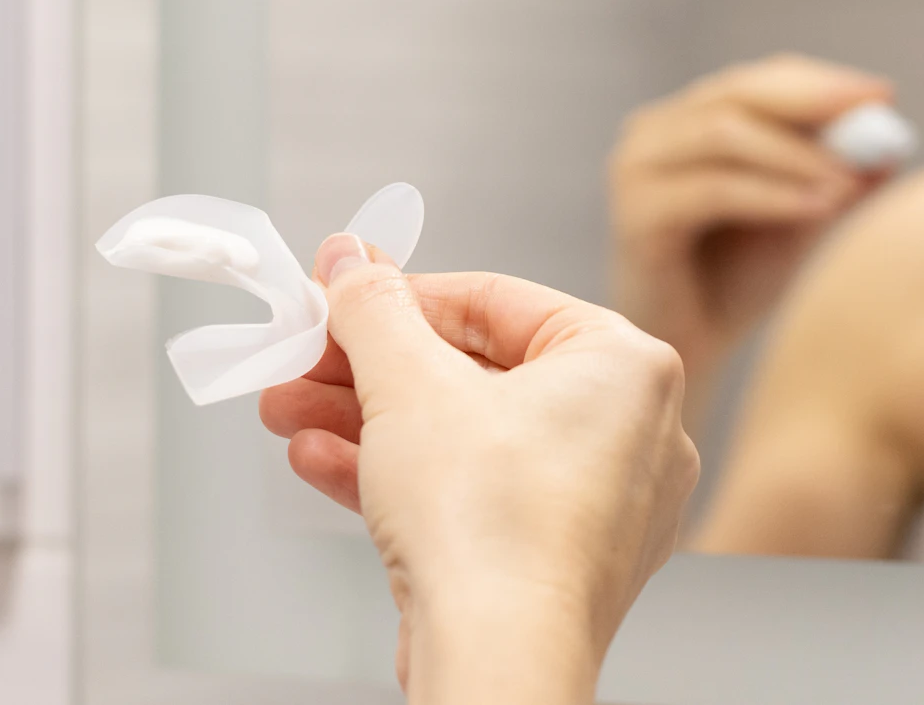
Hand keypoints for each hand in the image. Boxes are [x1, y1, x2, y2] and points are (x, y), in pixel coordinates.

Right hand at [260, 241, 699, 704]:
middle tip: (306, 357)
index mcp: (625, 366)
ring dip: (369, 421)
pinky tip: (324, 462)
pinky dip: (403, 475)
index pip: (495, 299)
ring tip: (292, 411)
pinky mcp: (556, 562)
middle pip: (473, 370)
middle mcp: (630, 432)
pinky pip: (474, 494)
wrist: (498, 661)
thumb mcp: (406, 382)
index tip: (342, 293)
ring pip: (466, 437)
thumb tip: (352, 263)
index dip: (400, 295)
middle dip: (369, 368)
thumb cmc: (492, 529)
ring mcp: (598, 505)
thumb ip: (372, 309)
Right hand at [608, 55, 892, 400]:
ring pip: (724, 132)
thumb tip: (891, 140)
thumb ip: (835, 176)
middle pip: (738, 93)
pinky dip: (772, 193)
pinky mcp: (636, 214)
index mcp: (690, 120)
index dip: (821, 83)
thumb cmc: (737, 282)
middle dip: (812, 101)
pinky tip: (822, 208)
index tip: (883, 94)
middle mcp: (655, 131)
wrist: (686, 352)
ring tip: (851, 179)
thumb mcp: (799, 217)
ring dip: (797, 153)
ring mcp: (636, 167)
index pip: (759, 82)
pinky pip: (713, 189)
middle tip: (873, 116)